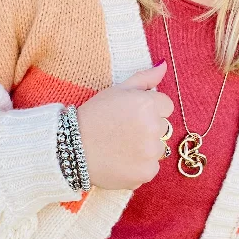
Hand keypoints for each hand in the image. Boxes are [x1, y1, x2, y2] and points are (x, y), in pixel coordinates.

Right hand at [77, 61, 173, 189]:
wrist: (71, 149)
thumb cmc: (93, 116)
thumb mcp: (116, 91)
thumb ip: (144, 78)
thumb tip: (164, 65)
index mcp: (147, 104)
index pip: (166, 106)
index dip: (149, 109)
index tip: (131, 115)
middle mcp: (153, 128)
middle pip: (163, 128)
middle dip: (148, 129)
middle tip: (122, 131)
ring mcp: (151, 153)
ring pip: (158, 149)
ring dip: (145, 149)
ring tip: (120, 147)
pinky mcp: (146, 173)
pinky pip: (150, 168)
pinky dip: (138, 167)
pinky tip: (120, 161)